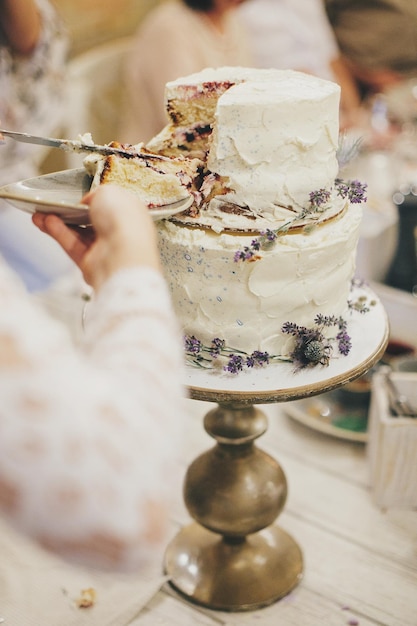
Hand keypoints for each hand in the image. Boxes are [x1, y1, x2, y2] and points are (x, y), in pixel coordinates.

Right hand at [33, 185, 161, 290]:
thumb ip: (96, 194)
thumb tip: (86, 203)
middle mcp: (120, 232)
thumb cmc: (122, 220)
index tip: (78, 195)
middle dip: (71, 212)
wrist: (122, 256)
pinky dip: (59, 233)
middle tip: (52, 204)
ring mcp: (105, 249)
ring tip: (40, 212)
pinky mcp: (90, 264)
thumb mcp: (109, 192)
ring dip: (59, 222)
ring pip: (78, 233)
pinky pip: (72, 245)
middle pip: (92, 221)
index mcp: (131, 214)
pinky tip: (45, 222)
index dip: (96, 200)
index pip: (113, 205)